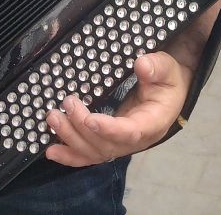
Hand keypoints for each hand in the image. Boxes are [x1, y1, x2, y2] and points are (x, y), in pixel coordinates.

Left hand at [44, 50, 191, 166]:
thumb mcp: (168, 69)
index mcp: (153, 123)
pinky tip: (52, 151)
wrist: (168, 93)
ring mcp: (121, 144)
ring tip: (53, 118)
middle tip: (66, 104)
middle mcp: (136, 140)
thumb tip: (141, 65)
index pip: (131, 133)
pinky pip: (89, 155)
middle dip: (82, 129)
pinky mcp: (109, 143)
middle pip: (106, 145)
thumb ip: (157, 67)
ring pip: (94, 152)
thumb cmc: (168, 80)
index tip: (90, 120)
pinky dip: (70, 155)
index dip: (109, 129)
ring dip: (71, 139)